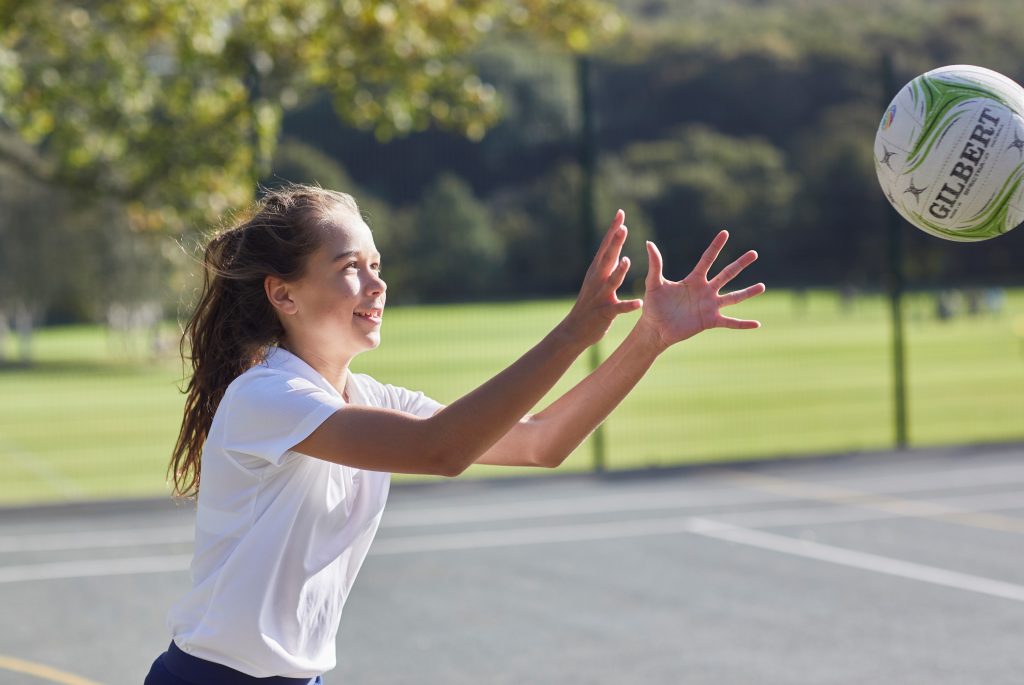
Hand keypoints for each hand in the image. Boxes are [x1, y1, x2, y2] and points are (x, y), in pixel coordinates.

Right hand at [560, 210, 642, 348]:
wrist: (575, 330)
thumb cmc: (590, 303)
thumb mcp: (596, 280)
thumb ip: (607, 264)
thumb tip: (616, 247)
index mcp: (597, 271)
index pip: (606, 246)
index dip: (613, 230)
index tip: (621, 213)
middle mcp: (597, 280)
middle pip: (607, 258)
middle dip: (615, 243)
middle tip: (623, 227)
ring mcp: (600, 296)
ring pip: (611, 282)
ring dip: (618, 272)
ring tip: (627, 261)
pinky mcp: (604, 313)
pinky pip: (618, 308)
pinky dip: (628, 305)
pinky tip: (639, 303)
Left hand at [638, 230, 764, 349]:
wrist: (654, 328)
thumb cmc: (653, 306)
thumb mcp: (653, 283)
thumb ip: (655, 265)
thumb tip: (649, 244)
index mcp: (694, 280)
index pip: (707, 259)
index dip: (716, 246)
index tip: (725, 233)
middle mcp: (705, 291)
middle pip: (726, 274)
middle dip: (740, 264)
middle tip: (754, 253)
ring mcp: (710, 306)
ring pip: (733, 297)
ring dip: (748, 292)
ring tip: (762, 286)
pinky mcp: (710, 321)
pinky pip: (730, 322)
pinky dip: (743, 324)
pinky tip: (757, 324)